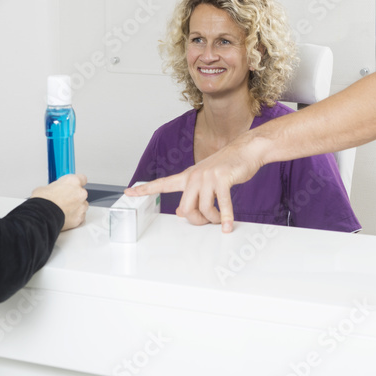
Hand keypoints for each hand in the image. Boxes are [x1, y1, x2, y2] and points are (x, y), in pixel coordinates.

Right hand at [31, 173, 87, 230]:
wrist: (42, 216)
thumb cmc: (43, 201)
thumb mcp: (46, 187)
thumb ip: (56, 187)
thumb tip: (54, 191)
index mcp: (73, 181)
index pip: (82, 179)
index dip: (76, 183)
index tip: (73, 186)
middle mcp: (80, 193)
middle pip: (82, 193)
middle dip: (75, 197)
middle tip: (64, 200)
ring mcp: (81, 206)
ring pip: (82, 206)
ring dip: (76, 207)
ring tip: (64, 210)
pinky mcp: (80, 218)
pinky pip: (80, 217)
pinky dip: (75, 217)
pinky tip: (66, 217)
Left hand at [126, 136, 262, 232]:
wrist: (246, 150)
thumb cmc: (227, 167)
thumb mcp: (205, 180)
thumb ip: (192, 194)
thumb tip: (182, 213)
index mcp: (188, 176)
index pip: (162, 183)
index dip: (145, 189)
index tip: (129, 191)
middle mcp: (194, 176)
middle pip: (185, 207)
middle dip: (196, 220)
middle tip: (207, 222)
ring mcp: (208, 176)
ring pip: (203, 208)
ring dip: (212, 220)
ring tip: (220, 222)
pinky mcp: (222, 178)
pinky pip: (221, 204)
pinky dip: (225, 218)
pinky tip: (227, 226)